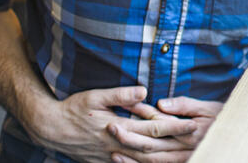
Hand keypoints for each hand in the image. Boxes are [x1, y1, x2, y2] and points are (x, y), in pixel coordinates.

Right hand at [25, 85, 197, 162]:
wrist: (50, 129)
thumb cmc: (73, 109)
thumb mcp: (95, 96)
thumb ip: (120, 95)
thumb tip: (144, 91)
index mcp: (118, 128)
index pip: (153, 129)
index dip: (174, 126)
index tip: (192, 123)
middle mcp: (117, 146)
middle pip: (153, 149)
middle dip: (176, 144)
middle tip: (197, 139)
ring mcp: (111, 157)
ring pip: (143, 161)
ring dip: (165, 157)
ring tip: (184, 152)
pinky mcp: (105, 162)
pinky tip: (157, 162)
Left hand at [110, 96, 223, 161]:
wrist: (236, 137)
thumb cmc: (223, 117)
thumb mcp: (208, 107)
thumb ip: (184, 105)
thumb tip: (161, 104)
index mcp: (188, 132)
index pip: (159, 123)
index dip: (141, 114)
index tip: (124, 105)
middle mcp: (183, 148)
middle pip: (151, 145)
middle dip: (129, 137)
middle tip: (110, 128)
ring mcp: (180, 159)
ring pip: (152, 160)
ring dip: (131, 156)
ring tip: (112, 149)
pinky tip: (125, 161)